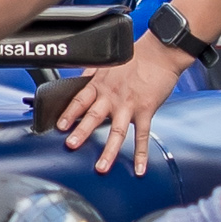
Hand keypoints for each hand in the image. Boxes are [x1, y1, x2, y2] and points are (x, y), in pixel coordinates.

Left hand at [33, 37, 189, 171]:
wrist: (160, 53)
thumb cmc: (136, 56)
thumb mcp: (108, 63)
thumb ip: (93, 75)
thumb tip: (79, 81)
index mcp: (100, 85)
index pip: (79, 100)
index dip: (69, 114)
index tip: (60, 127)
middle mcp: (112, 96)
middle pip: (94, 116)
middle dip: (81, 132)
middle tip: (72, 145)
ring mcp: (129, 105)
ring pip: (116, 131)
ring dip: (109, 151)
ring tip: (101, 167)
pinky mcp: (146, 110)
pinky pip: (142, 135)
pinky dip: (141, 154)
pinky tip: (139, 168)